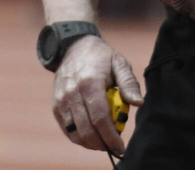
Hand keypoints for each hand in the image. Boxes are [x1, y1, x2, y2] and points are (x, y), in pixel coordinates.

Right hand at [52, 34, 143, 154]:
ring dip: (90, 143)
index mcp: (89, 82)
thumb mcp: (119, 63)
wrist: (72, 46)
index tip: (120, 147)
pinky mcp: (56, 104)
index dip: (110, 136)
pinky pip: (66, 129)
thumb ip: (129, 83)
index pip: (100, 117)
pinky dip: (78, 137)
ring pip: (75, 132)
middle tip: (113, 147)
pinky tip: (90, 137)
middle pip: (87, 129)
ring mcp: (61, 99)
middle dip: (102, 144)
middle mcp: (72, 92)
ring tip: (102, 142)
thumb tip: (138, 103)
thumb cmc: (100, 57)